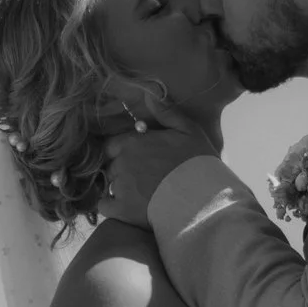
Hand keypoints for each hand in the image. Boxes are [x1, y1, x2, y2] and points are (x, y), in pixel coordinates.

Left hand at [101, 108, 216, 226]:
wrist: (203, 199)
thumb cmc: (197, 163)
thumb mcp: (188, 131)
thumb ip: (166, 113)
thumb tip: (148, 96)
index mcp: (133, 143)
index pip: (112, 146)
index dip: (121, 153)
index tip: (136, 160)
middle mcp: (121, 163)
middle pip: (111, 166)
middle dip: (122, 171)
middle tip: (142, 180)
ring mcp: (119, 187)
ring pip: (109, 185)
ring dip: (119, 189)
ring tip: (139, 196)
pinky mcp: (121, 210)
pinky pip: (104, 206)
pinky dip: (112, 207)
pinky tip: (126, 209)